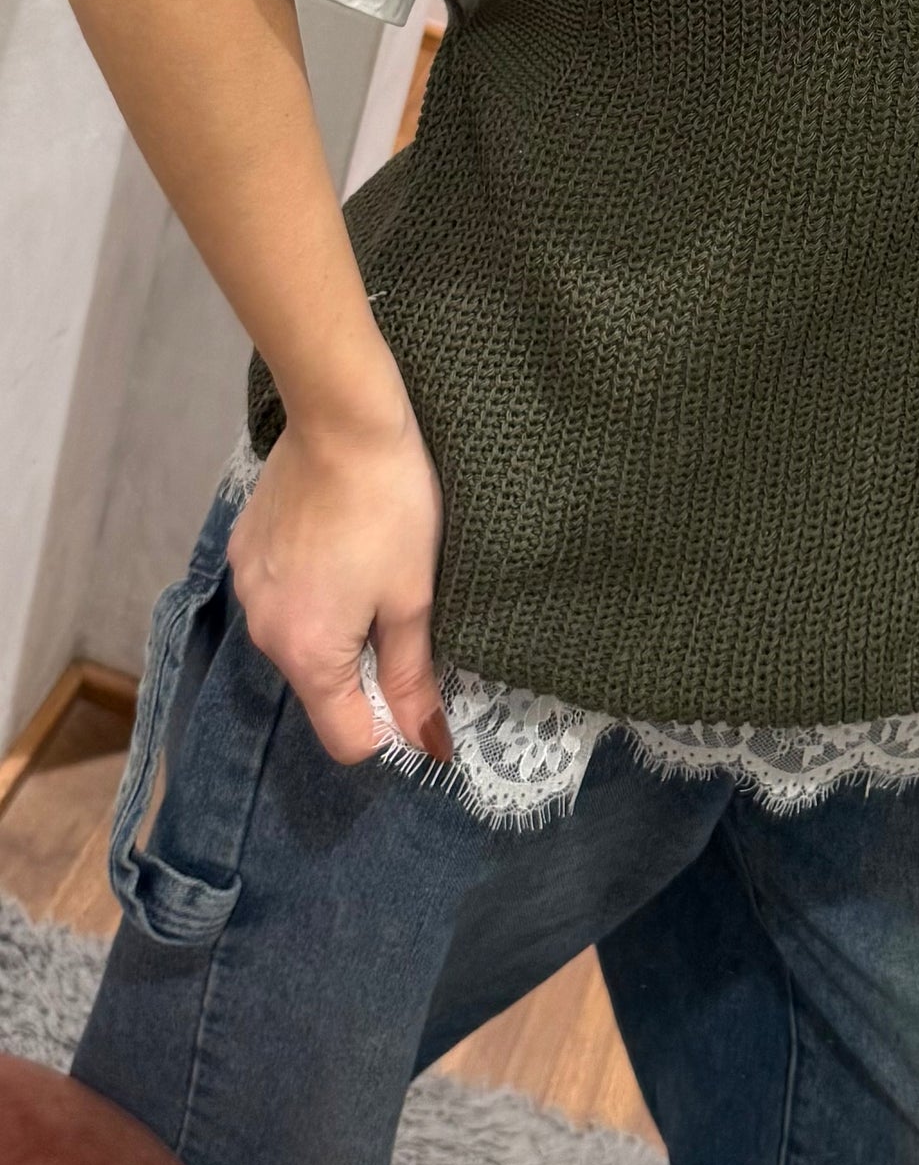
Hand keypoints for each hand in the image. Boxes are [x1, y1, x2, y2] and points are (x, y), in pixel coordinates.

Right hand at [227, 378, 451, 767]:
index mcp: (306, 652)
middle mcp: (263, 632)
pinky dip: (312, 588)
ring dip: (337, 625)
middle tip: (403, 611)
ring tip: (372, 569)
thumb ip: (411, 677)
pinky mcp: (243, 551)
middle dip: (364, 670)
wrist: (340, 419)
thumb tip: (428, 745)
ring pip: (301, 639)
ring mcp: (246, 588)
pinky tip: (339, 543)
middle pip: (321, 687)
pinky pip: (282, 596)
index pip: (346, 738)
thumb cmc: (390, 508)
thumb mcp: (413, 598)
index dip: (390, 725)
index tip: (417, 684)